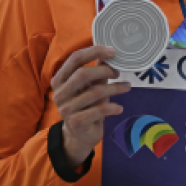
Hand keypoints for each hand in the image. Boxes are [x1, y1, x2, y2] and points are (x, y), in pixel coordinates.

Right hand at [51, 45, 129, 167]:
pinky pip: (99, 110)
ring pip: (95, 92)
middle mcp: (59, 93)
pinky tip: (120, 108)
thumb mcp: (91, 85)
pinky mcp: (75, 122)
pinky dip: (113, 107)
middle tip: (118, 72)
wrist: (80, 134)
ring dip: (115, 88)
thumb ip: (97, 70)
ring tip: (127, 87)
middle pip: (82, 74)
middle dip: (105, 70)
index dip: (94, 51)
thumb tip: (110, 52)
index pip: (75, 59)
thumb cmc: (87, 104)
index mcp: (60, 79)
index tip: (113, 51)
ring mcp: (65, 109)